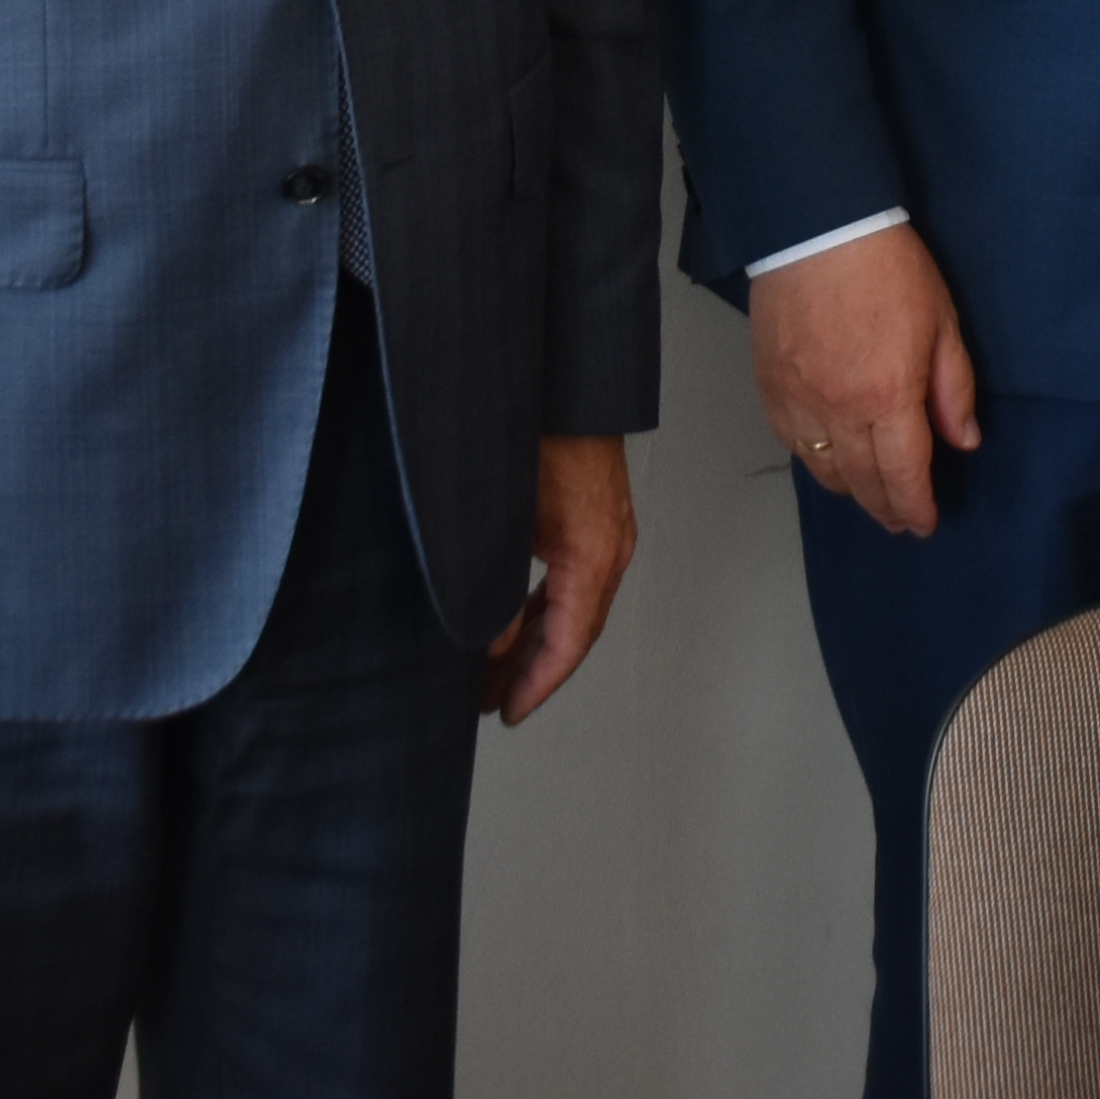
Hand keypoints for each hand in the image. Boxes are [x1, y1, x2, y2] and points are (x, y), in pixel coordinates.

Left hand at [482, 434, 634, 723]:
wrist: (565, 386)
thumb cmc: (538, 437)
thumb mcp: (503, 522)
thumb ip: (497, 589)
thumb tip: (488, 643)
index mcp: (592, 557)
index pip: (568, 644)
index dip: (537, 685)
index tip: (509, 712)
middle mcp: (610, 551)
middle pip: (574, 632)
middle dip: (532, 672)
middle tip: (491, 701)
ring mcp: (609, 535)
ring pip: (576, 609)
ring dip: (538, 642)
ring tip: (497, 670)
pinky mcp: (598, 521)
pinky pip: (576, 582)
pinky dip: (547, 610)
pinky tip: (518, 623)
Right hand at [751, 225, 981, 538]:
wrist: (817, 228)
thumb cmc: (886, 267)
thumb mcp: (942, 322)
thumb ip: (953, 388)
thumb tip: (963, 440)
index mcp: (888, 397)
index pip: (905, 475)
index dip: (916, 507)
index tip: (925, 523)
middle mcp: (840, 410)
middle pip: (863, 482)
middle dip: (885, 508)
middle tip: (899, 520)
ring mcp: (799, 402)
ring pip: (824, 470)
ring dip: (850, 490)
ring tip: (868, 494)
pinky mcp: (770, 387)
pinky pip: (792, 442)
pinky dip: (814, 459)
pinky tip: (828, 458)